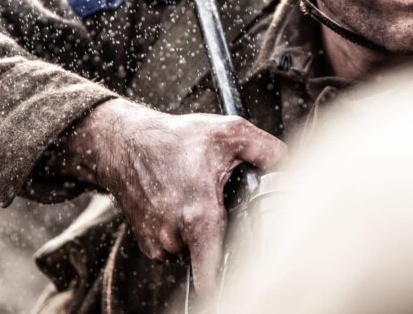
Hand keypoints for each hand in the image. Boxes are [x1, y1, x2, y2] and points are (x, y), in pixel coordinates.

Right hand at [55, 99, 285, 291]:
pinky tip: (180, 204)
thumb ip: (265, 149)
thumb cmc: (173, 138)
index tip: (242, 276)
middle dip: (218, 237)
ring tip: (196, 199)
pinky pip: (173, 247)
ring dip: (197, 235)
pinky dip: (180, 232)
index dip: (230, 279)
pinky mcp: (145, 242)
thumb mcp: (228, 132)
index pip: (211, 275)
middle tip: (219, 206)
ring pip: (191, 252)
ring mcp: (157, 241)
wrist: (124, 143)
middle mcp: (174, 235)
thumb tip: (288, 163)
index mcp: (199, 216)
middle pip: (208, 256)